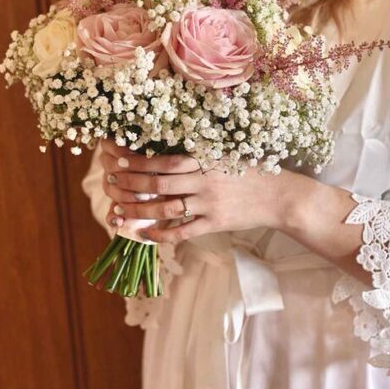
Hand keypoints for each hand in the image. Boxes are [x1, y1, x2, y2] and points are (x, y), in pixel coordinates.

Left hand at [99, 142, 287, 241]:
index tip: (119, 161)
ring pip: (166, 209)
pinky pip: (183, 231)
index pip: (164, 161)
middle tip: (111, 184)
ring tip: (119, 211)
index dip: (138, 162)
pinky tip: (145, 234)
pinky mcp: (215, 223)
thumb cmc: (250, 172)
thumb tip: (165, 154)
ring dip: (139, 210)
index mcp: (205, 160)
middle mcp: (204, 181)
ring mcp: (209, 204)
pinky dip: (162, 234)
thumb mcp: (225, 155)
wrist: (279, 196)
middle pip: (159, 184)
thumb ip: (198, 156)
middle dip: (131, 185)